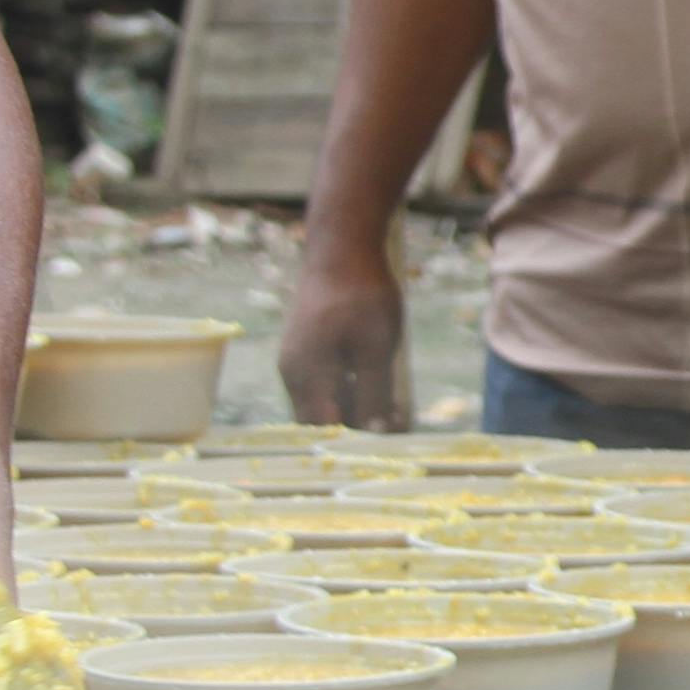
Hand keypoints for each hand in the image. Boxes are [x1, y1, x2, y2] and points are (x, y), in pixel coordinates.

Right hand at [273, 245, 412, 429]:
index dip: (357, 443)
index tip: (391, 442)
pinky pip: (324, 385)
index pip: (325, 431)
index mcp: (305, 376)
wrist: (342, 246)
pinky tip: (377, 386)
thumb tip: (376, 433)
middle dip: (357, 430)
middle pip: (321, 422)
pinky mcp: (306, 352)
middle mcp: (292, 374)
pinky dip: (349, 392)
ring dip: (355, 411)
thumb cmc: (362, 293)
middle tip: (397, 427)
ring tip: (394, 409)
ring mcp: (295, 362)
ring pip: (324, 404)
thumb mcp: (376, 346)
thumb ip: (373, 393)